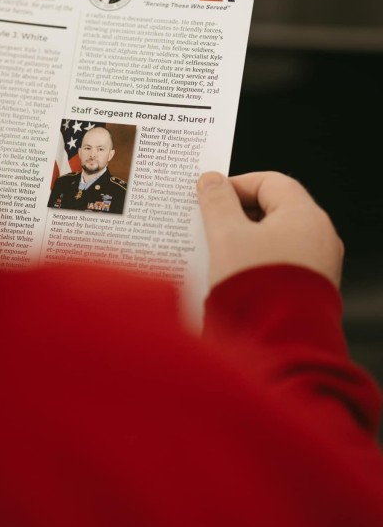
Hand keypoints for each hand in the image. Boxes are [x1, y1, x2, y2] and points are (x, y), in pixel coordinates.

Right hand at [196, 171, 343, 289]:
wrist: (278, 344)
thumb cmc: (256, 288)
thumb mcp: (226, 235)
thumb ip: (217, 202)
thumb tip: (211, 181)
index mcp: (305, 216)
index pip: (270, 182)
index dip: (236, 184)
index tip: (210, 194)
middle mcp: (319, 237)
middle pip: (273, 209)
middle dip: (237, 213)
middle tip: (208, 220)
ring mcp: (317, 264)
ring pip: (275, 237)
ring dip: (243, 237)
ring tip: (215, 248)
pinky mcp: (309, 288)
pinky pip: (279, 261)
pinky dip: (255, 259)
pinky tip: (231, 271)